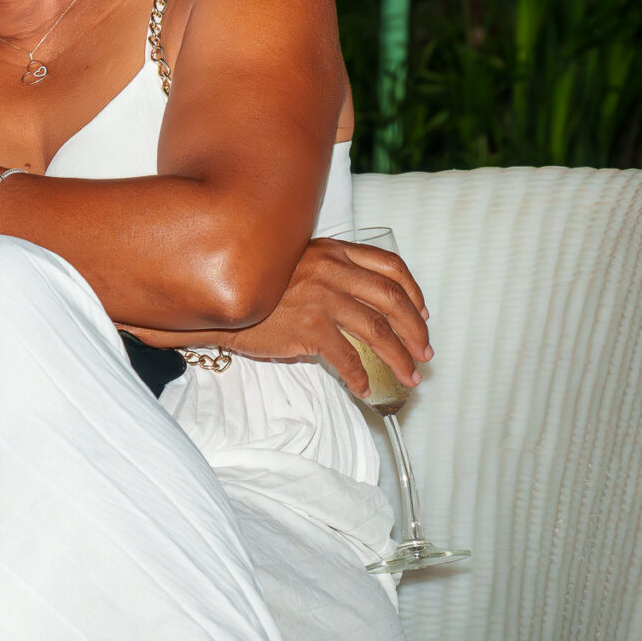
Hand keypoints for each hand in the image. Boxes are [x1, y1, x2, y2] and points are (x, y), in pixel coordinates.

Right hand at [190, 236, 431, 397]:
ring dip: (399, 358)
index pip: (390, 266)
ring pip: (377, 332)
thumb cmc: (257, 286)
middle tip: (423, 353)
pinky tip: (366, 390)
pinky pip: (347, 359)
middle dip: (415, 331)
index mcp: (333, 251)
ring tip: (408, 377)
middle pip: (392, 300)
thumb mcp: (297, 263)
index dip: (414, 293)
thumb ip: (331, 272)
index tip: (422, 313)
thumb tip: (364, 303)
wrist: (218, 297)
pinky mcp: (309, 328)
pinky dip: (361, 378)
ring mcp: (322, 298)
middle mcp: (333, 270)